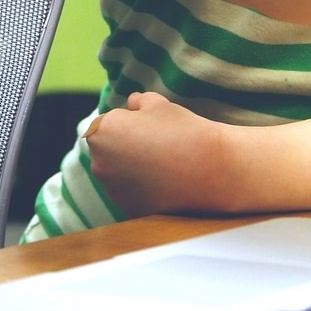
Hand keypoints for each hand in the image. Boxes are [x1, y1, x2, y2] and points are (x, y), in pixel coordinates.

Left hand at [85, 91, 228, 217]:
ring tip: (162, 165)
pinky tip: (164, 182)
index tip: (150, 128)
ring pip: (117, 174)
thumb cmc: (183, 131)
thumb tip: (132, 104)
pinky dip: (141, 189)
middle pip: (107, 151)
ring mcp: (112, 190)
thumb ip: (138, 101)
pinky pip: (130, 194)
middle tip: (156, 146)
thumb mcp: (159, 103)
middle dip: (124, 147)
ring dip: (131, 169)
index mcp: (102, 132)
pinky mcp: (127, 209)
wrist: (211, 170)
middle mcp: (99, 163)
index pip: (106, 124)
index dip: (128, 123)